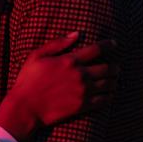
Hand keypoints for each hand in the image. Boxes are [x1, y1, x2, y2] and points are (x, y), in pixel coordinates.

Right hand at [0, 32, 118, 141]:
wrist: (25, 108)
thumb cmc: (28, 81)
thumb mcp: (37, 56)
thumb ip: (57, 44)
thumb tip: (76, 34)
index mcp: (70, 61)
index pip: (97, 49)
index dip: (108, 45)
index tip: (114, 44)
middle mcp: (80, 75)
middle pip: (107, 68)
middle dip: (115, 67)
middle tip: (117, 67)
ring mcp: (83, 91)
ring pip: (108, 84)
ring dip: (114, 81)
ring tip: (115, 80)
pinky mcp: (83, 106)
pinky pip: (104, 100)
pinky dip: (110, 96)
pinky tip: (110, 94)